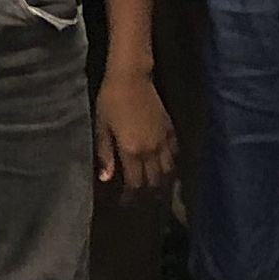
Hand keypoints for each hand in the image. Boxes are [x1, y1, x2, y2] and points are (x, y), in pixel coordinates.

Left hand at [95, 68, 174, 190]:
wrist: (131, 78)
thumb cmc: (111, 101)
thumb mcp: (102, 127)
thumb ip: (105, 154)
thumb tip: (105, 179)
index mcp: (132, 151)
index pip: (135, 182)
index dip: (131, 196)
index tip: (126, 202)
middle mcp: (151, 150)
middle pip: (155, 180)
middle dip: (149, 193)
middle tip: (143, 200)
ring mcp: (164, 140)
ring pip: (169, 169)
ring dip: (164, 181)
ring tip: (157, 189)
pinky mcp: (171, 129)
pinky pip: (176, 152)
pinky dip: (173, 162)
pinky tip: (168, 165)